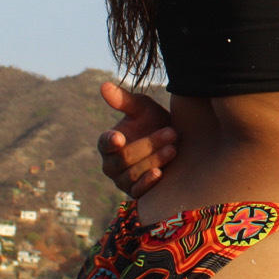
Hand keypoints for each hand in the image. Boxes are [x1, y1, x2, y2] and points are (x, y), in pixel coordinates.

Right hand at [96, 81, 175, 197]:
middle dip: (148, 145)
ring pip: (133, 174)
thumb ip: (124, 99)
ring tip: (173, 148)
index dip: (110, 141)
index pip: (104, 143)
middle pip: (124, 158)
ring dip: (154, 160)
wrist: (175, 144)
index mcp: (108, 142)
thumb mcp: (143, 108)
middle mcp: (111, 164)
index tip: (119, 137)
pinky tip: (159, 173)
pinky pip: (138, 191)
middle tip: (171, 133)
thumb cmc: (154, 123)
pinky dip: (147, 182)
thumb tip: (103, 86)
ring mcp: (122, 180)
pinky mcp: (136, 193)